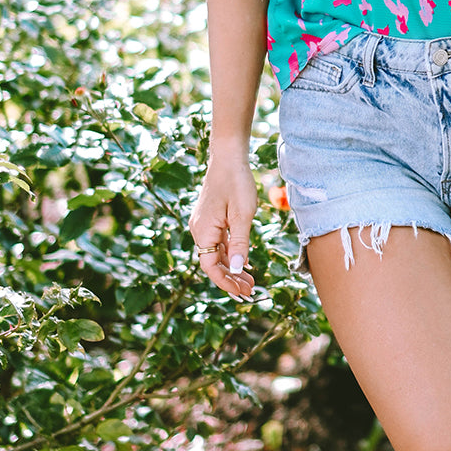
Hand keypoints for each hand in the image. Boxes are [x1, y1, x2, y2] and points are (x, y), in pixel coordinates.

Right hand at [188, 154, 257, 299]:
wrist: (228, 157)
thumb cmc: (236, 183)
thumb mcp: (243, 215)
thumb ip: (239, 244)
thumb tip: (235, 269)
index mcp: (203, 231)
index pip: (210, 267)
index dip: (225, 282)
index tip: (241, 293)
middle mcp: (199, 230)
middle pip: (213, 262)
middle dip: (231, 278)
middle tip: (251, 291)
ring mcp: (204, 225)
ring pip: (216, 254)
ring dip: (232, 268)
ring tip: (250, 281)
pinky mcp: (211, 219)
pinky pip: (219, 242)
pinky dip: (231, 253)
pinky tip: (243, 263)